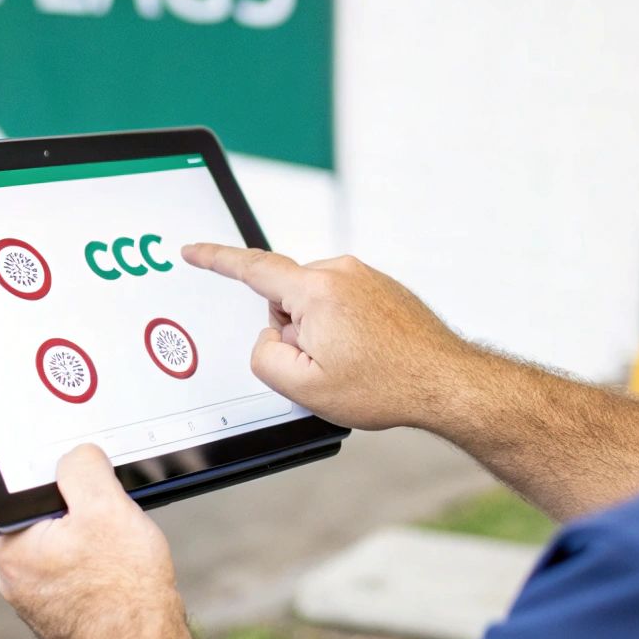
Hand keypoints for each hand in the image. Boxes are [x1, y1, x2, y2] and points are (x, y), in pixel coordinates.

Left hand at [0, 444, 184, 638]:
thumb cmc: (122, 590)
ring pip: (61, 554)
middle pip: (40, 524)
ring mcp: (41, 607)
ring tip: (121, 546)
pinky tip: (124, 574)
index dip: (44, 480)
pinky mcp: (66, 622)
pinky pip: (77, 581)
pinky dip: (99, 572)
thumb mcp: (105, 507)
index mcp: (10, 551)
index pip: (11, 498)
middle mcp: (17, 583)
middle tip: (107, 508)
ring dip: (90, 543)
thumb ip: (83, 469)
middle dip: (74, 511)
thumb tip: (76, 457)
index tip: (74, 476)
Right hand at [180, 244, 476, 430]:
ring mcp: (364, 277)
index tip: (193, 250)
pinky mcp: (380, 287)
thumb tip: (269, 337)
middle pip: (286, 300)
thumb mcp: (305, 388)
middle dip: (294, 333)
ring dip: (322, 334)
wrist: (445, 382)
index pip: (252, 268)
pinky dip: (345, 331)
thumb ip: (265, 357)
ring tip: (357, 363)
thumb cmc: (388, 385)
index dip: (215, 259)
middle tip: (330, 365)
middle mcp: (341, 272)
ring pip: (314, 307)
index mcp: (316, 290)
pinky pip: (341, 307)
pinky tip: (370, 355)